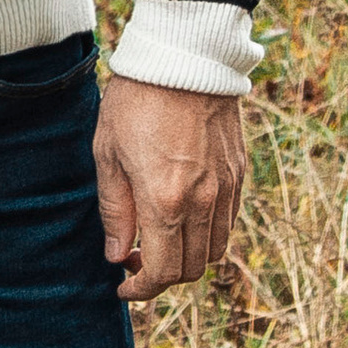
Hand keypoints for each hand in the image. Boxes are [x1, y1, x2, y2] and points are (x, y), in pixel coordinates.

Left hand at [94, 78, 246, 302]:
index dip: (140, 290)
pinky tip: (181, 219)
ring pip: (213, 251)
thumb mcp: (108, 154)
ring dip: (186, 259)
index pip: (161, 272)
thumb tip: (117, 255)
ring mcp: (226, 190)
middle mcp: (203, 203)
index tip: (123, 288)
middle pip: (190, 269)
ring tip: (157, 242)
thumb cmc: (136, 101)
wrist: (186, 58)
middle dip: (161, 278)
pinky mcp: (239, 175)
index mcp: (166, 202)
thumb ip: (115, 210)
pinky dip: (206, 236)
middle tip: (134, 263)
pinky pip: (227, 224)